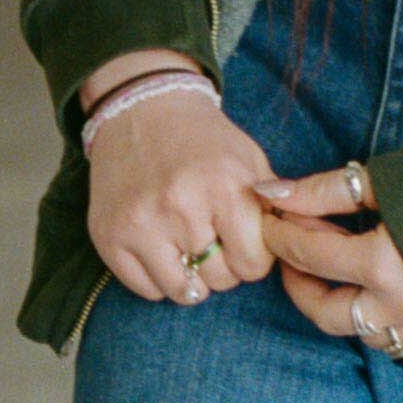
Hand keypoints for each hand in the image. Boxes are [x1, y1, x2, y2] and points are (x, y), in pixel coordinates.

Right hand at [80, 64, 288, 307]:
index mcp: (223, 187)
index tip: (243, 240)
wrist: (142, 110)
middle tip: (213, 238)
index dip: (253, 256)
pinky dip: (158, 277)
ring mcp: (140, 225)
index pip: (253, 265)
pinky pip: (146, 289)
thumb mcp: (251, 161)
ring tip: (188, 246)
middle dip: (223, 266)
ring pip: (184, 292)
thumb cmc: (204, 141)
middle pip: (219, 280)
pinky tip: (161, 248)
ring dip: (192, 277)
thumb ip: (273, 208)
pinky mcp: (108, 237)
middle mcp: (180, 208)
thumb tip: (294, 249)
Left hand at [251, 162, 402, 360]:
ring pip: (360, 332)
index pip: (308, 253)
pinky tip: (375, 285)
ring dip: (337, 304)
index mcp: (384, 265)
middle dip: (297, 282)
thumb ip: (324, 191)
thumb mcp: (392, 178)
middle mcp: (401, 307)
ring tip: (332, 267)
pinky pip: (397, 336)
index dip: (281, 231)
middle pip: (323, 312)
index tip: (269, 214)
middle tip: (290, 252)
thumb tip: (271, 193)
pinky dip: (375, 313)